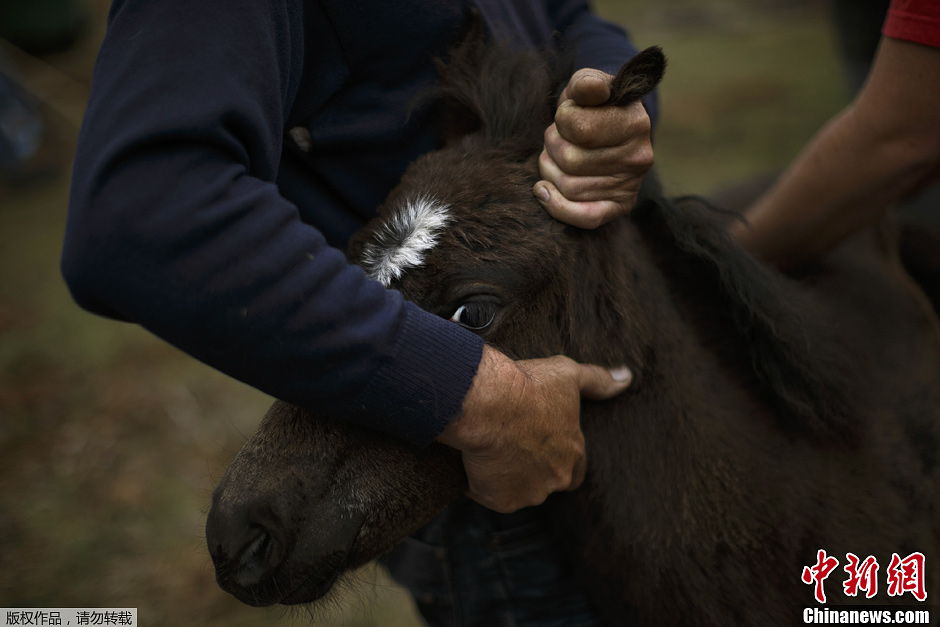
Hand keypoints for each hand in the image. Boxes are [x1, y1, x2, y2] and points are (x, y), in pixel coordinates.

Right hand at [437, 346, 632, 513]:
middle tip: (510, 445)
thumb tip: (625, 377)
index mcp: (574, 453)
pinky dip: (477, 481)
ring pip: (515, 489)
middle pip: (545, 482)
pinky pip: (485, 493)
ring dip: (504, 476)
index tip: (541, 446)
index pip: (576, 470)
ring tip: (488, 448)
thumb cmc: (530, 386)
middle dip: (530, 469)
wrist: (490, 403)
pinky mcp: (499, 500)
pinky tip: (472, 458)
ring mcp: (528, 493)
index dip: (559, 459)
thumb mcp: (568, 375)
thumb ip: (597, 380)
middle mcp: (556, 478)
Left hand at [534, 68, 653, 228]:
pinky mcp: (617, 207)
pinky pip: (584, 217)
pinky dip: (557, 207)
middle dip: (553, 145)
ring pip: (568, 186)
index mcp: (636, 122)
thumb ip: (586, 83)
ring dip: (549, 169)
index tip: (568, 114)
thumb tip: (591, 88)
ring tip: (556, 155)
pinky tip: (542, 190)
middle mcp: (638, 157)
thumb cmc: (593, 106)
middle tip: (558, 137)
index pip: (578, 127)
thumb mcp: (588, 86)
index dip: (562, 119)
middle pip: (570, 160)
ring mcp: (630, 185)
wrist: (610, 131)